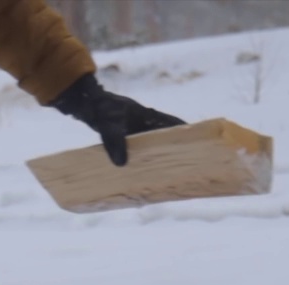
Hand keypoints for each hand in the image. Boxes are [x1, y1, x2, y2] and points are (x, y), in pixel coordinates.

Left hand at [50, 74, 185, 165]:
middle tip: (191, 166)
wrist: (87, 105)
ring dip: (163, 157)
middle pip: (168, 138)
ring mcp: (139, 133)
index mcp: (149, 116)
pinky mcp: (130, 141)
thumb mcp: (107, 124)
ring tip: (174, 175)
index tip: (201, 144)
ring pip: (156, 146)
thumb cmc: (101, 109)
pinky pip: (143, 153)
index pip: (174, 125)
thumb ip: (114, 140)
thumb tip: (121, 163)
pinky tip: (150, 175)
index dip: (188, 133)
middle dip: (179, 149)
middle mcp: (147, 124)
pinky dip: (148, 162)